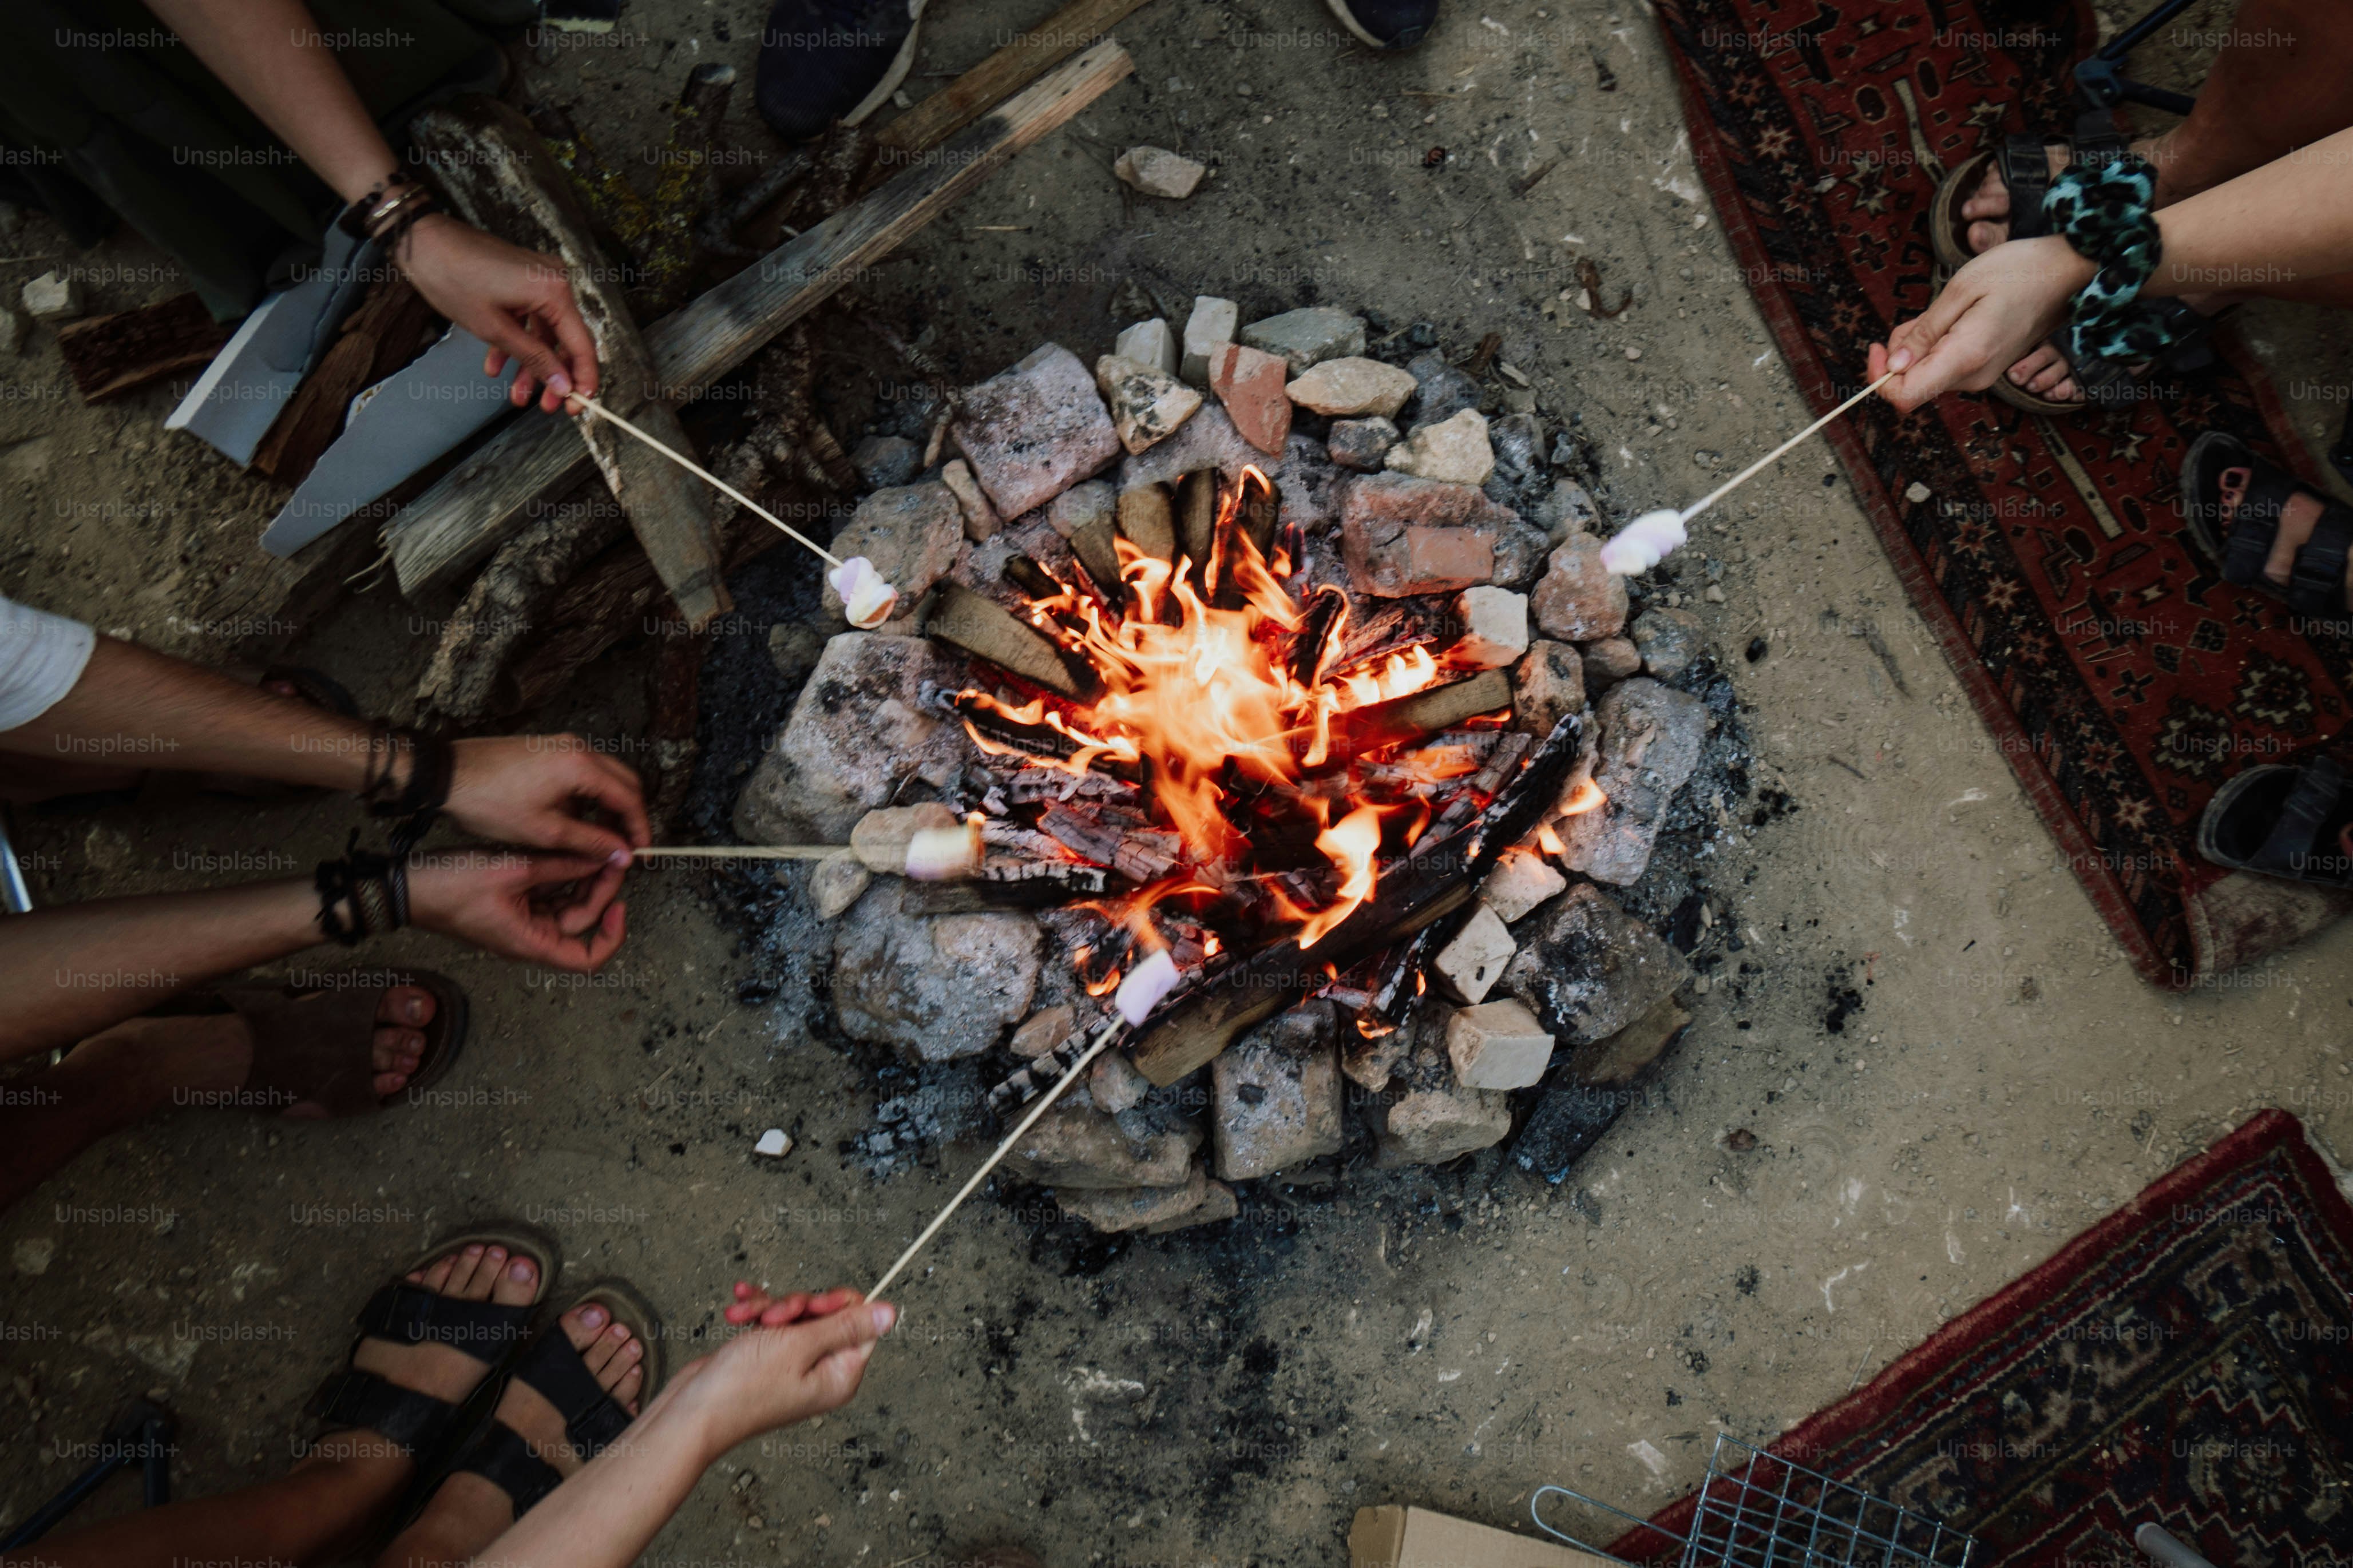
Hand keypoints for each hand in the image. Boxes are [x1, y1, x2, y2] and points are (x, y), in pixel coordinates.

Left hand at [397, 214, 600, 413]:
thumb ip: (534, 359)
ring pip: (544, 333)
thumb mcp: (494, 329)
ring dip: (531, 364)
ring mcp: (539, 278)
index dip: (583, 379)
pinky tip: (496, 365)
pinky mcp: (523, 279)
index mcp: (554, 290)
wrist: (421, 241)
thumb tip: (563, 386)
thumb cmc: (452, 278)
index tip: (577, 407)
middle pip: (565, 340)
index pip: (582, 344)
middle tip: (545, 407)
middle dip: (553, 376)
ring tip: (516, 394)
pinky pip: (529, 317)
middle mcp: (554, 281)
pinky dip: (516, 341)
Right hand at [406, 848, 626, 970]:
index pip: (587, 959)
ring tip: (596, 850)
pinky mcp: (512, 903)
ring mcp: (521, 921)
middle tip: (612, 858)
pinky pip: (546, 892)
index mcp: (531, 942)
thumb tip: (602, 858)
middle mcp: (530, 937)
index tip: (620, 905)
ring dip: (582, 879)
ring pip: (565, 904)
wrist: (406, 886)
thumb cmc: (450, 887)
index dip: (611, 937)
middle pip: (580, 922)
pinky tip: (569, 850)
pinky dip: (560, 874)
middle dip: (600, 891)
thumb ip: (561, 866)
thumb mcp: (513, 870)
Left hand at [446, 736, 650, 859]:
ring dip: (608, 806)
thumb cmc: (489, 801)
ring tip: (598, 839)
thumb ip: (591, 842)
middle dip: (628, 815)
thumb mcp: (544, 831)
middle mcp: (578, 748)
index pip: (629, 798)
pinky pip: (583, 772)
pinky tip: (573, 821)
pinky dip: (588, 796)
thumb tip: (623, 855)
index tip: (640, 852)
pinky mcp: (548, 749)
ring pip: (604, 776)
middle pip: (624, 782)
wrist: (446, 774)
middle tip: (624, 846)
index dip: (639, 828)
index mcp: (581, 766)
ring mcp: (562, 745)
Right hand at [672, 1284, 893, 1453]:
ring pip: (796, 1315)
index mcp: (839, 1375)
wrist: (691, 1412)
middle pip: (827, 1314)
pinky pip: (771, 1322)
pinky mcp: (767, 1357)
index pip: (862, 1324)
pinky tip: (738, 1310)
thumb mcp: (799, 1346)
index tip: (810, 1306)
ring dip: (769, 1308)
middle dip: (796, 1305)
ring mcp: (793, 1365)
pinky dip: (755, 1313)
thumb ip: (846, 1326)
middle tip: (775, 1318)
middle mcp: (821, 1371)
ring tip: (748, 1318)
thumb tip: (891, 1313)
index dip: (836, 1305)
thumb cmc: (741, 1389)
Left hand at [1870, 235, 2095, 411]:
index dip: (1879, 378)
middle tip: (1922, 314)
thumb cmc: (2018, 271)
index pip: (1905, 397)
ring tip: (1943, 310)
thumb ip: (1924, 332)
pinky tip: (1953, 317)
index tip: (1875, 347)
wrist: (2065, 270)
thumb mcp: (1961, 290)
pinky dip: (1936, 343)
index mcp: (1965, 358)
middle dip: (1900, 351)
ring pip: (1926, 372)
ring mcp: (1982, 375)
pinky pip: (1945, 364)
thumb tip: (1894, 366)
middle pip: (1911, 383)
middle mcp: (1974, 377)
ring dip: (1920, 344)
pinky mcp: (1986, 367)